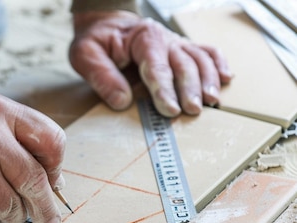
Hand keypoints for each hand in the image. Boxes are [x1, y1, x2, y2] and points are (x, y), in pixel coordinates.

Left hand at [69, 10, 232, 116]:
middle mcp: (164, 39)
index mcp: (142, 38)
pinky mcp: (182, 48)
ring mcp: (176, 43)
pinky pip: (207, 52)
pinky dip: (218, 64)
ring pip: (199, 59)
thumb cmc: (96, 41)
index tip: (170, 110)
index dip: (164, 89)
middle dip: (189, 88)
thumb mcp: (85, 55)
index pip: (156, 66)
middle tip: (192, 110)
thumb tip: (121, 101)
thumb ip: (101, 76)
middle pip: (183, 64)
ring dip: (208, 80)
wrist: (106, 23)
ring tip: (211, 102)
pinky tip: (226, 79)